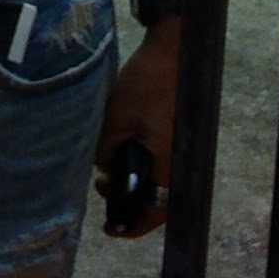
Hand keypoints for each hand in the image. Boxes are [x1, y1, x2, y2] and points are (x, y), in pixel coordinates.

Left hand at [94, 18, 179, 237]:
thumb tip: (101, 167)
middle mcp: (177, 160)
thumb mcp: (116, 119)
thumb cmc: (145, 86)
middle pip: (155, 196)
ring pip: (154, 175)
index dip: (133, 224)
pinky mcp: (171, 130)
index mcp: (168, 164)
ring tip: (104, 166)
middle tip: (101, 188)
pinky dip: (136, 159)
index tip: (112, 228)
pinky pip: (154, 156)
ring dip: (130, 176)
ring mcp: (176, 144)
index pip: (155, 211)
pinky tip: (118, 144)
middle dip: (127, 198)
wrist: (169, 51)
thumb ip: (106, 149)